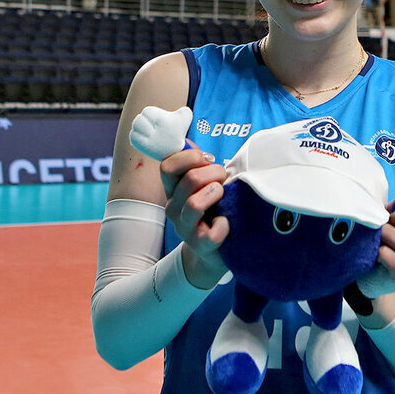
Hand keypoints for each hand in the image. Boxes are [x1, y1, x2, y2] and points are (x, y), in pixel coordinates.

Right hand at [159, 142, 230, 288]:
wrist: (216, 252)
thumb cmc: (214, 210)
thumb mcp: (204, 185)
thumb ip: (197, 165)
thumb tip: (188, 141)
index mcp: (173, 190)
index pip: (168, 166)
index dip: (190, 156)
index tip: (207, 160)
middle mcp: (174, 208)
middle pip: (189, 179)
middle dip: (213, 172)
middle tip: (224, 178)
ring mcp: (185, 228)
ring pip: (195, 204)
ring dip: (216, 194)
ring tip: (224, 196)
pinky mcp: (200, 245)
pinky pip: (211, 233)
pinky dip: (223, 226)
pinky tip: (226, 223)